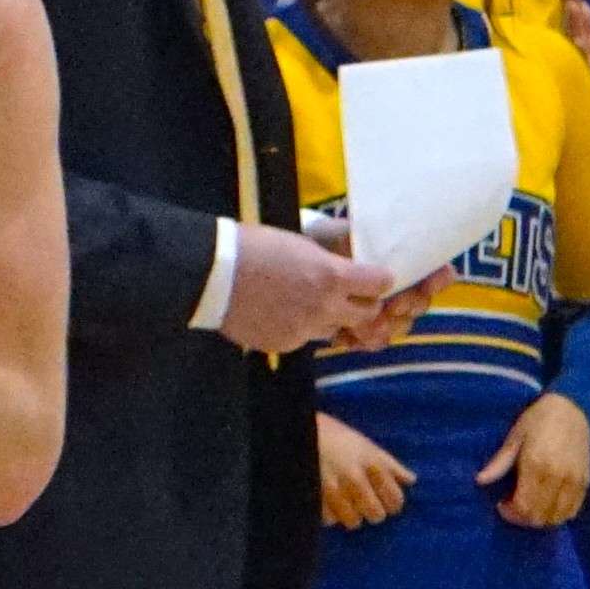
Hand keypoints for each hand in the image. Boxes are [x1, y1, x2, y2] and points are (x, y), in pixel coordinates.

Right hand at [225, 218, 398, 356]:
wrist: (209, 273)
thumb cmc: (253, 246)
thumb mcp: (299, 244)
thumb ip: (328, 262)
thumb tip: (347, 270)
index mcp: (332, 277)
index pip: (381, 283)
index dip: (376, 278)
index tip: (369, 276)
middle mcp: (325, 308)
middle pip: (367, 313)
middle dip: (360, 302)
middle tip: (343, 293)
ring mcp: (304, 330)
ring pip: (334, 328)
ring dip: (327, 317)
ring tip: (302, 303)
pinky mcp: (283, 345)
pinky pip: (303, 339)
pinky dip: (297, 328)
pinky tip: (276, 314)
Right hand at [311, 410, 409, 531]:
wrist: (294, 429)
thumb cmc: (334, 435)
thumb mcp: (365, 444)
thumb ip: (389, 464)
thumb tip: (410, 480)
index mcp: (371, 465)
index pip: (395, 500)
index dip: (391, 502)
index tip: (384, 500)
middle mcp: (354, 479)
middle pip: (376, 515)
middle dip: (371, 510)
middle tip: (363, 502)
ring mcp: (332, 490)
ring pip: (353, 521)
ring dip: (350, 514)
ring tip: (344, 502)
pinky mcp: (312, 497)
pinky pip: (329, 519)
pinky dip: (329, 514)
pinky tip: (327, 501)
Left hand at [486, 394, 589, 529]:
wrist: (572, 409)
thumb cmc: (537, 421)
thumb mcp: (514, 437)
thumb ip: (500, 462)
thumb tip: (480, 480)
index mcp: (537, 465)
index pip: (524, 506)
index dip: (511, 513)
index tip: (501, 505)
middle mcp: (559, 477)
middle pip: (541, 516)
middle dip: (523, 518)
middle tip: (512, 506)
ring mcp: (575, 481)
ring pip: (558, 517)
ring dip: (541, 518)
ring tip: (528, 505)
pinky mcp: (586, 481)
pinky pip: (573, 510)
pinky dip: (558, 514)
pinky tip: (546, 503)